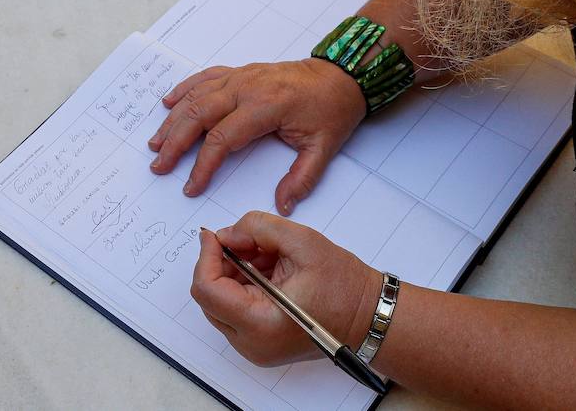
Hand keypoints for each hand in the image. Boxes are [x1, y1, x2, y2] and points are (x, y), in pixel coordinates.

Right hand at [149, 59, 363, 213]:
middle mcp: (246, 87)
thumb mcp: (324, 147)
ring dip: (173, 120)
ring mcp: (240, 76)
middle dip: (174, 142)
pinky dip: (183, 89)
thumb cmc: (332, 109)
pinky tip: (168, 103)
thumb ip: (302, 178)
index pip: (223, 138)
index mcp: (266, 106)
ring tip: (156, 142)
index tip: (191, 187)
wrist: (341, 75)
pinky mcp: (239, 72)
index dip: (203, 165)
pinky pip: (204, 77)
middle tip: (159, 165)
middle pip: (199, 114)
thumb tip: (283, 206)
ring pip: (196, 96)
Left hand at [191, 213, 381, 365]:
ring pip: (219, 300)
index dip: (207, 256)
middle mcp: (251, 344)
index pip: (207, 289)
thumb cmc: (344, 286)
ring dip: (233, 272)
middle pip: (208, 296)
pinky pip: (233, 309)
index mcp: (261, 324)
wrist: (369, 317)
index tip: (217, 235)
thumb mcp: (302, 241)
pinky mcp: (258, 342)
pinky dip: (242, 284)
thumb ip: (257, 228)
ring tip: (267, 258)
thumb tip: (224, 235)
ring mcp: (253, 347)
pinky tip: (268, 271)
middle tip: (249, 243)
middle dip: (222, 263)